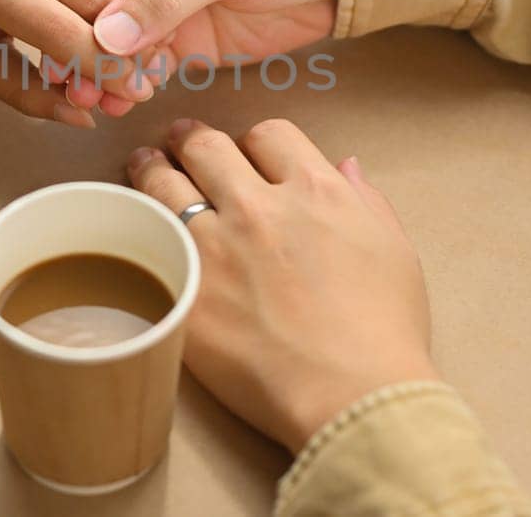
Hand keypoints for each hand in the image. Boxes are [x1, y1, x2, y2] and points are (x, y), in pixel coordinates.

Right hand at [65, 0, 341, 107]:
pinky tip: (119, 101)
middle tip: (73, 76)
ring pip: (109, 35)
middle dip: (79, 37)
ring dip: (100, 67)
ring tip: (95, 96)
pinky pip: (139, 61)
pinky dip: (127, 82)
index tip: (59, 29)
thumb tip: (105, 36)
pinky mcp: (178, 33)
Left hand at [126, 118, 436, 452]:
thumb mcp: (395, 253)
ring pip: (166, 185)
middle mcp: (259, 207)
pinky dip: (142, 224)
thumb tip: (345, 168)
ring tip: (143, 165)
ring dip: (152, 169)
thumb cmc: (383, 334)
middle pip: (207, 148)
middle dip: (191, 139)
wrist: (351, 394)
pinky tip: (136, 223)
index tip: (247, 151)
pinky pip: (149, 239)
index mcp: (315, 191)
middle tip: (178, 140)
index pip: (271, 136)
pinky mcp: (183, 288)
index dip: (256, 141)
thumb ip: (368, 202)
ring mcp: (214, 246)